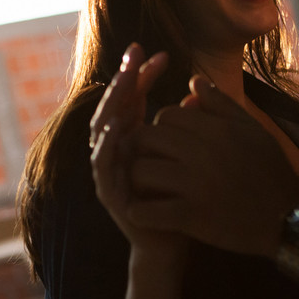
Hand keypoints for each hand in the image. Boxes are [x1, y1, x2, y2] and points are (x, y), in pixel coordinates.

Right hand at [91, 44, 185, 261]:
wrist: (170, 246)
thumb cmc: (179, 200)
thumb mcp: (186, 157)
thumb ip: (188, 127)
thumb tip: (196, 93)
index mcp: (134, 139)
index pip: (133, 98)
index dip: (141, 75)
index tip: (157, 53)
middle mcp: (117, 150)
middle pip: (114, 106)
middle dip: (124, 79)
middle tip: (134, 55)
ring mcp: (109, 170)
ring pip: (102, 129)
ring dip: (112, 104)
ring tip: (124, 82)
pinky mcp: (108, 192)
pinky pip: (102, 163)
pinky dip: (107, 143)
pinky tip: (118, 126)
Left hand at [127, 76, 298, 257]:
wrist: (291, 220)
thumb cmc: (271, 172)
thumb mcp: (252, 130)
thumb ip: (221, 105)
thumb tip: (194, 80)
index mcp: (217, 130)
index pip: (168, 115)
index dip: (161, 127)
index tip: (166, 143)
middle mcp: (203, 153)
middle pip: (148, 138)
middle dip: (141, 149)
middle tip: (148, 161)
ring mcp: (195, 185)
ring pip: (141, 171)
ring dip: (137, 180)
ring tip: (144, 187)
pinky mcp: (192, 217)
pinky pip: (148, 210)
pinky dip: (140, 213)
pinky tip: (143, 213)